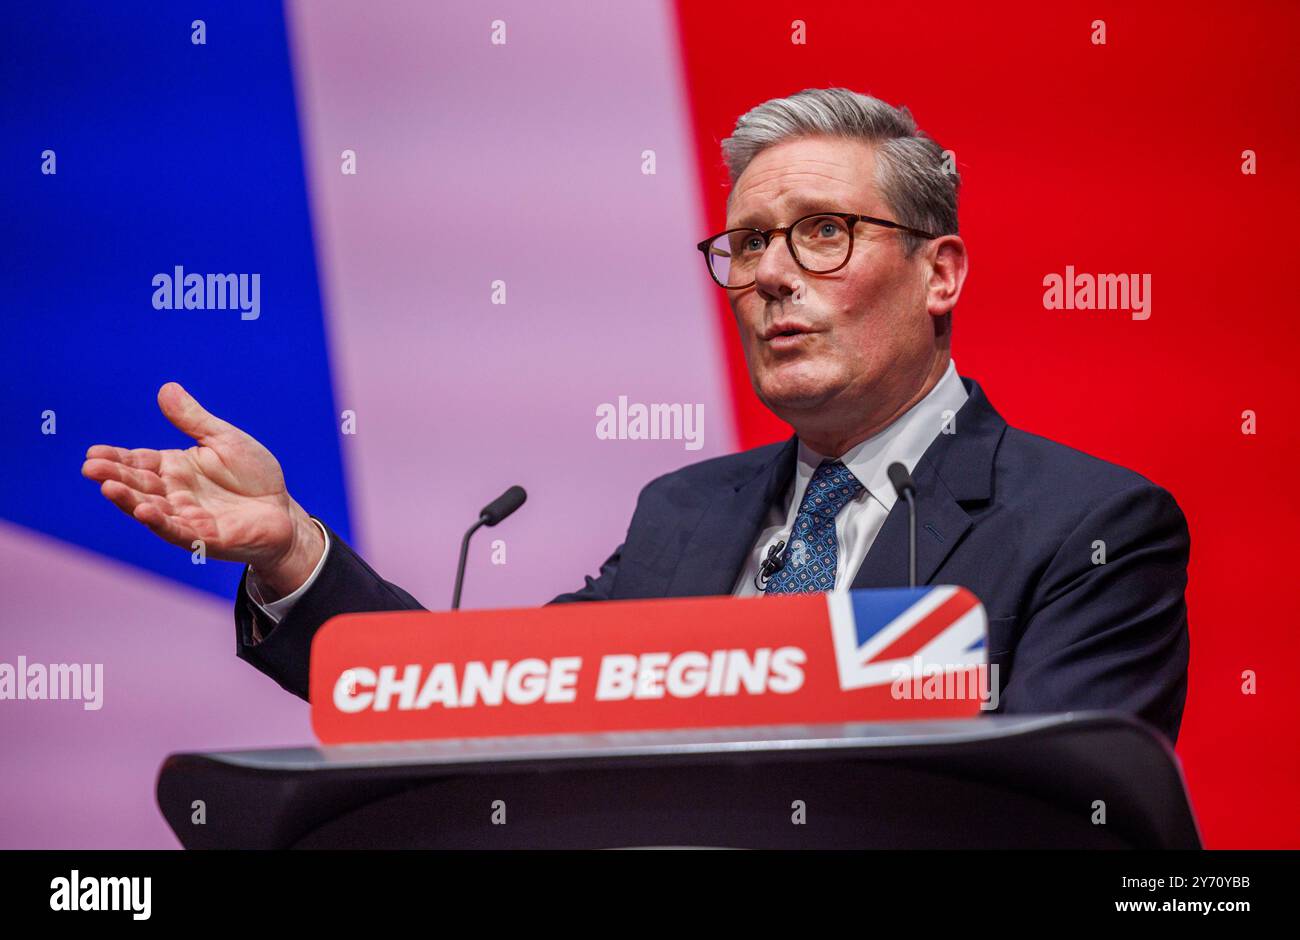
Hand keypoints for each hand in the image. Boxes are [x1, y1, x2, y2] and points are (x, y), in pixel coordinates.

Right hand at [81, 382, 323, 597]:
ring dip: (129, 499)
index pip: (139, 461)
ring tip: (108, 488)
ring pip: (151, 508)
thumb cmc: (253, 475)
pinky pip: (178, 530)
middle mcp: (175, 493)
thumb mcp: (224, 440)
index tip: (92, 453)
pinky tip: (143, 511)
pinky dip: (160, 522)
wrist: (283, 511)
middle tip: (90, 468)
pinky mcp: (205, 537)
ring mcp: (187, 516)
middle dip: (114, 477)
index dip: (116, 458)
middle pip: (139, 484)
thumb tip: (166, 389)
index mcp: (175, 468)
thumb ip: (194, 420)